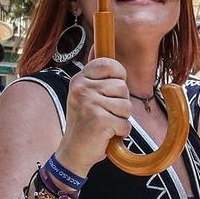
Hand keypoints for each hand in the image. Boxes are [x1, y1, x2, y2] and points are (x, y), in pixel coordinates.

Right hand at [56, 57, 132, 173]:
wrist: (73, 152)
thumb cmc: (84, 123)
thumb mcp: (84, 94)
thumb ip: (94, 75)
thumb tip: (96, 46)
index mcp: (79, 79)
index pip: (108, 63)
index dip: (118, 75)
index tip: (112, 89)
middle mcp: (81, 88)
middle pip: (122, 87)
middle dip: (120, 103)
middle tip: (104, 113)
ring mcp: (89, 104)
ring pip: (126, 106)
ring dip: (121, 119)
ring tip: (105, 124)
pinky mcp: (98, 120)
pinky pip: (125, 124)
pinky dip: (120, 133)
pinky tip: (106, 135)